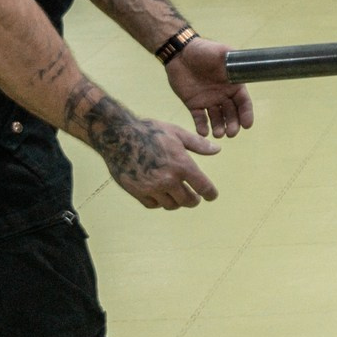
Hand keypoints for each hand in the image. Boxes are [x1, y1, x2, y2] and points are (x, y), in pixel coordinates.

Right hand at [103, 117, 221, 209]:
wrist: (118, 135)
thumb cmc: (150, 132)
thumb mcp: (177, 133)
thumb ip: (199, 144)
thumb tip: (218, 149)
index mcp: (182, 165)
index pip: (203, 187)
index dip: (210, 194)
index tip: (211, 196)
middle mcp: (168, 179)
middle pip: (188, 201)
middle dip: (194, 200)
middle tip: (194, 197)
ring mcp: (152, 187)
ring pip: (171, 205)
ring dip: (177, 201)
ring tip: (178, 194)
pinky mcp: (137, 192)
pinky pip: (153, 204)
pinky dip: (159, 202)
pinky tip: (161, 194)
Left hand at [166, 40, 254, 141]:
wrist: (179, 52)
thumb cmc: (202, 50)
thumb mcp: (220, 51)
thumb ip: (232, 59)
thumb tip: (245, 64)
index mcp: (233, 85)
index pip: (243, 102)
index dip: (246, 114)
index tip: (247, 125)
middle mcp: (223, 95)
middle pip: (232, 114)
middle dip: (233, 125)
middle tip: (231, 133)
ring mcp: (208, 101)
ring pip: (217, 119)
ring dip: (219, 128)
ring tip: (217, 134)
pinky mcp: (194, 104)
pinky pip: (199, 118)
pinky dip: (202, 126)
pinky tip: (203, 132)